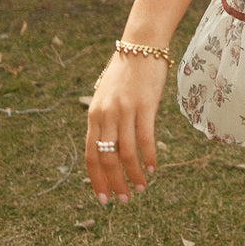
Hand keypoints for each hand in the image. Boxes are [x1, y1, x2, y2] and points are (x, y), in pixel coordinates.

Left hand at [85, 51, 168, 204]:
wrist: (141, 45)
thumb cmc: (126, 72)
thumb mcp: (106, 96)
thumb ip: (104, 120)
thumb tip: (106, 147)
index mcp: (94, 114)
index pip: (90, 155)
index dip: (96, 180)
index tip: (103, 199)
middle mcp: (106, 114)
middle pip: (107, 158)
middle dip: (115, 183)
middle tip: (124, 200)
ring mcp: (125, 110)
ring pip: (126, 153)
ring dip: (134, 175)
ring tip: (142, 188)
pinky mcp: (144, 105)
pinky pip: (145, 138)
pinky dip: (149, 157)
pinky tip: (153, 168)